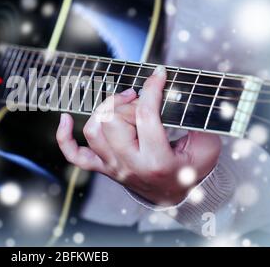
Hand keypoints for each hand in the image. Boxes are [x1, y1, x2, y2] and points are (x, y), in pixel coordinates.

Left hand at [56, 66, 221, 204]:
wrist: (173, 195)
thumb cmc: (189, 170)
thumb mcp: (205, 147)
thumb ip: (197, 122)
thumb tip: (175, 94)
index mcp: (157, 161)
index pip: (146, 117)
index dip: (151, 89)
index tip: (159, 74)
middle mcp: (129, 165)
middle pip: (112, 121)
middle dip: (128, 103)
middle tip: (141, 100)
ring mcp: (112, 167)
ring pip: (93, 130)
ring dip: (106, 110)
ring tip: (123, 104)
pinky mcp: (102, 167)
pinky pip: (74, 155)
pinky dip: (64, 137)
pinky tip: (64, 119)